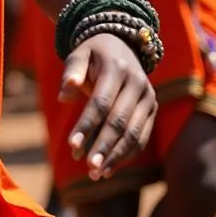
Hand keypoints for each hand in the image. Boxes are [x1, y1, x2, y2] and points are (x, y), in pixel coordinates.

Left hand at [59, 33, 156, 180]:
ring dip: (116, 156)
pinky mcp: (152, 109)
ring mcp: (148, 97)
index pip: (101, 103)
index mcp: (117, 69)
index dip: (87, 125)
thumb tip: (63, 96)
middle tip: (88, 168)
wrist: (121, 43)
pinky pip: (142, 137)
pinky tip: (110, 168)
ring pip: (134, 134)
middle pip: (120, 122)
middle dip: (103, 146)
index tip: (71, 145)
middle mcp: (137, 84)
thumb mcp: (78, 54)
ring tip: (97, 174)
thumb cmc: (92, 53)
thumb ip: (71, 72)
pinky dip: (126, 154)